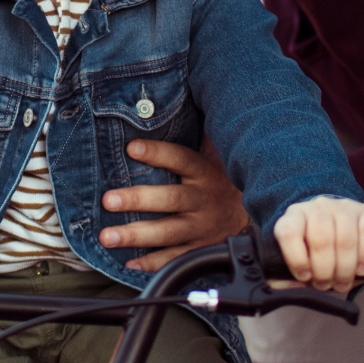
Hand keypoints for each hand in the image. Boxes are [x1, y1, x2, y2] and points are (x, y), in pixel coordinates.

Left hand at [99, 137, 250, 272]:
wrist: (256, 213)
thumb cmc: (223, 177)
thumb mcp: (216, 152)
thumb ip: (198, 132)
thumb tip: (176, 100)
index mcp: (204, 171)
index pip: (180, 158)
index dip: (157, 153)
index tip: (131, 147)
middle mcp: (203, 199)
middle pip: (169, 199)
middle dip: (138, 200)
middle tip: (108, 200)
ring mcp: (201, 227)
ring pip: (167, 232)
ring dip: (136, 235)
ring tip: (107, 236)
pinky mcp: (200, 248)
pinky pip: (174, 258)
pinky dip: (152, 262)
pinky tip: (129, 262)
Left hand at [274, 197, 363, 292]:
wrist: (343, 230)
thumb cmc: (315, 251)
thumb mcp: (297, 261)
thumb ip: (285, 278)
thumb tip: (294, 287)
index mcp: (294, 216)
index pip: (289, 232)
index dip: (296, 259)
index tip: (304, 277)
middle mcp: (318, 207)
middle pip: (320, 238)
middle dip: (324, 270)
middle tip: (326, 285)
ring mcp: (344, 207)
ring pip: (345, 238)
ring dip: (345, 268)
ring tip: (342, 282)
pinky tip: (360, 270)